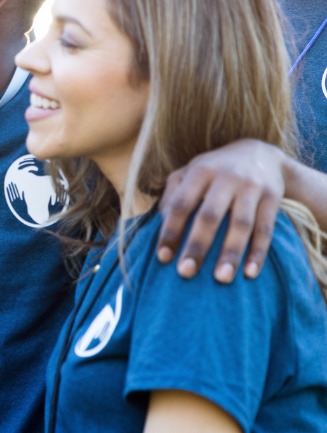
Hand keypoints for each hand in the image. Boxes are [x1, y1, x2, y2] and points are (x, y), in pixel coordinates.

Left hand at [157, 138, 285, 281]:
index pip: (181, 204)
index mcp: (200, 171)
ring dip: (230, 253)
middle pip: (210, 215)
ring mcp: (252, 186)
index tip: (162, 258)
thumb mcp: (189, 173)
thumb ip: (172, 194)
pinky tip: (249, 273)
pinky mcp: (273, 197)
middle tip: (185, 273)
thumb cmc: (213, 170)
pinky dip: (258, 252)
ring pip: (241, 224)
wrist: (260, 154)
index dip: (170, 231)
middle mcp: (226, 177)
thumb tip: (160, 222)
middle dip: (197, 245)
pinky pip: (265, 228)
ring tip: (221, 279)